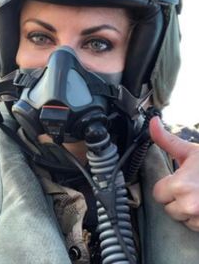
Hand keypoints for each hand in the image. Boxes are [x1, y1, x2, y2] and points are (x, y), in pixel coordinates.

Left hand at [149, 116, 198, 230]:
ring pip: (183, 218)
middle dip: (176, 199)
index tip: (177, 179)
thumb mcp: (189, 151)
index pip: (157, 193)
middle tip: (191, 187)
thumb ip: (166, 139)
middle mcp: (189, 204)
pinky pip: (196, 226)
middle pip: (169, 208)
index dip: (166, 185)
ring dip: (188, 210)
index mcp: (179, 185)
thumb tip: (152, 122)